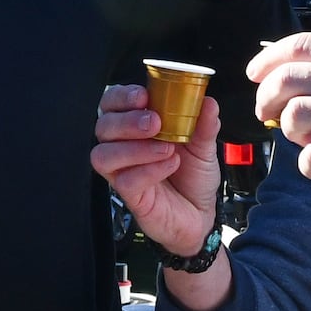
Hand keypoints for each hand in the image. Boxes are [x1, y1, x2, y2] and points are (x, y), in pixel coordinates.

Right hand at [88, 84, 220, 256]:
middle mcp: (124, 147)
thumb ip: (204, 124)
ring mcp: (123, 173)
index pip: (112, 104)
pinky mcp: (130, 196)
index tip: (143, 96)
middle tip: (155, 122)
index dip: (121, 97)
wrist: (202, 214)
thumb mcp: (204, 146)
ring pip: (103, 155)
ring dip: (133, 147)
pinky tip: (169, 165)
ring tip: (166, 147)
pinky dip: (148, 170)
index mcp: (137, 127)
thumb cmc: (194, 177)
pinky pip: (125, 181)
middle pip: (103, 127)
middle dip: (126, 121)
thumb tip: (207, 101)